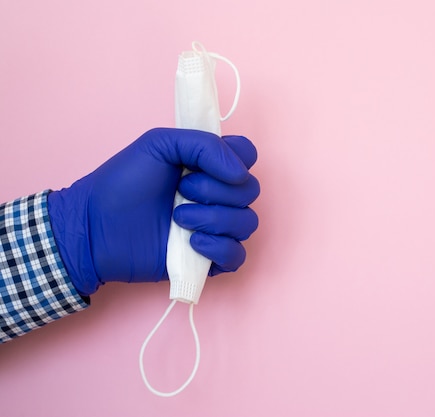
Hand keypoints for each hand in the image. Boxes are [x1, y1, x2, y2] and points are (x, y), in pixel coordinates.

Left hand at [47, 128, 259, 295]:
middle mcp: (217, 195)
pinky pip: (237, 255)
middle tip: (181, 191)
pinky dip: (220, 248)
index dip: (236, 160)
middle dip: (217, 191)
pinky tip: (193, 244)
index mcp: (209, 165)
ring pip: (247, 223)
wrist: (95, 226)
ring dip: (214, 219)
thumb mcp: (159, 143)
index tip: (207, 166)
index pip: (248, 156)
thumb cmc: (122, 183)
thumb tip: (240, 172)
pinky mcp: (208, 259)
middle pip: (250, 190)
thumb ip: (203, 144)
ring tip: (178, 219)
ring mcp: (215, 227)